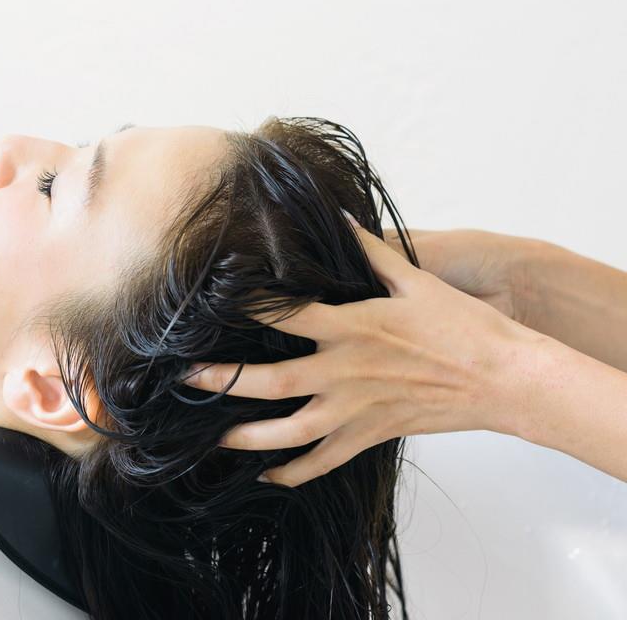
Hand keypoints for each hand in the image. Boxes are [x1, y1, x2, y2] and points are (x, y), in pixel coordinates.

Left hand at [181, 215, 545, 487]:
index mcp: (352, 327)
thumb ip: (371, 250)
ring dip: (248, 437)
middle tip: (186, 381)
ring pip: (291, 432)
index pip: (286, 314)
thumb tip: (340, 215)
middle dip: (224, 381)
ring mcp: (357, 408)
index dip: (246, 306)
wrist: (504, 378)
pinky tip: (268, 475)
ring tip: (212, 440)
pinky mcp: (371, 434)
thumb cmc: (462, 326)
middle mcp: (346, 371)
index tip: (211, 300)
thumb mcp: (414, 280)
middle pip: (272, 380)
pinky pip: (324, 461)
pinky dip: (295, 472)